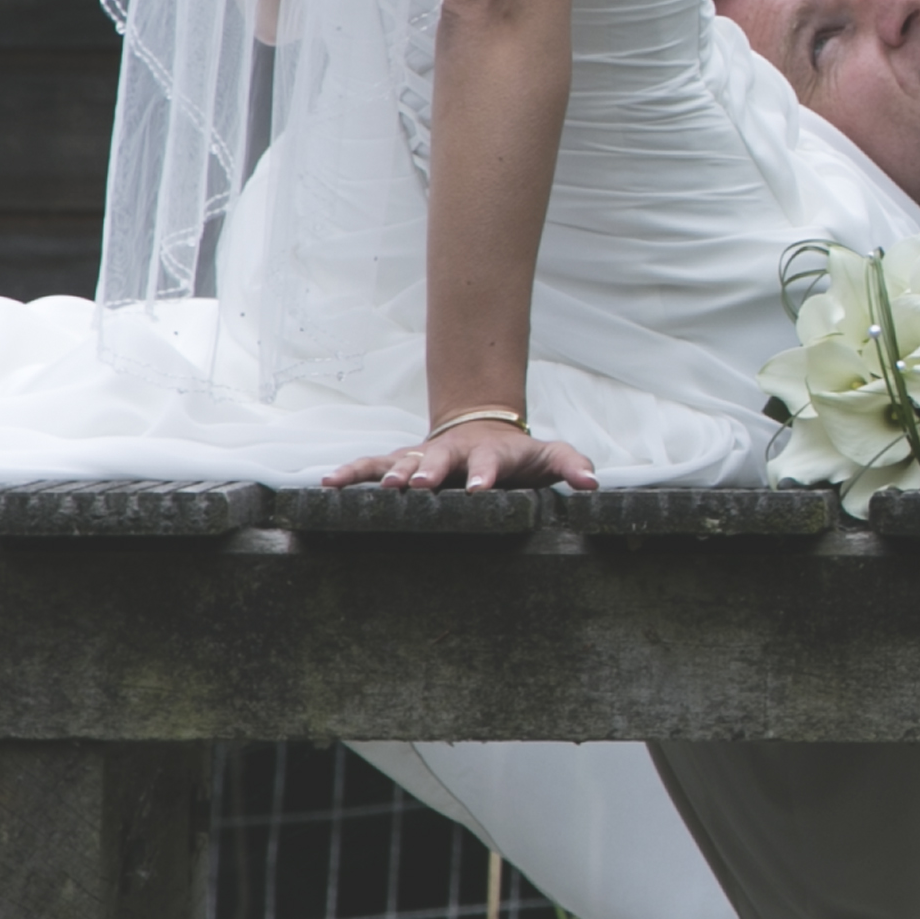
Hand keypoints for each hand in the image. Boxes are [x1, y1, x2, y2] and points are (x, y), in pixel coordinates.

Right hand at [321, 420, 600, 493]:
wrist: (483, 430)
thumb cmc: (517, 455)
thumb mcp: (547, 457)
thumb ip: (570, 465)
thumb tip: (592, 485)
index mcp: (488, 455)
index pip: (489, 463)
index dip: (486, 474)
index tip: (481, 488)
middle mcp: (451, 454)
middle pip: (439, 460)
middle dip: (429, 470)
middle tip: (419, 486)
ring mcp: (423, 457)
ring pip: (400, 461)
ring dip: (388, 473)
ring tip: (376, 487)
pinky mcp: (400, 464)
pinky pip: (371, 466)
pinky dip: (350, 473)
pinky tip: (327, 484)